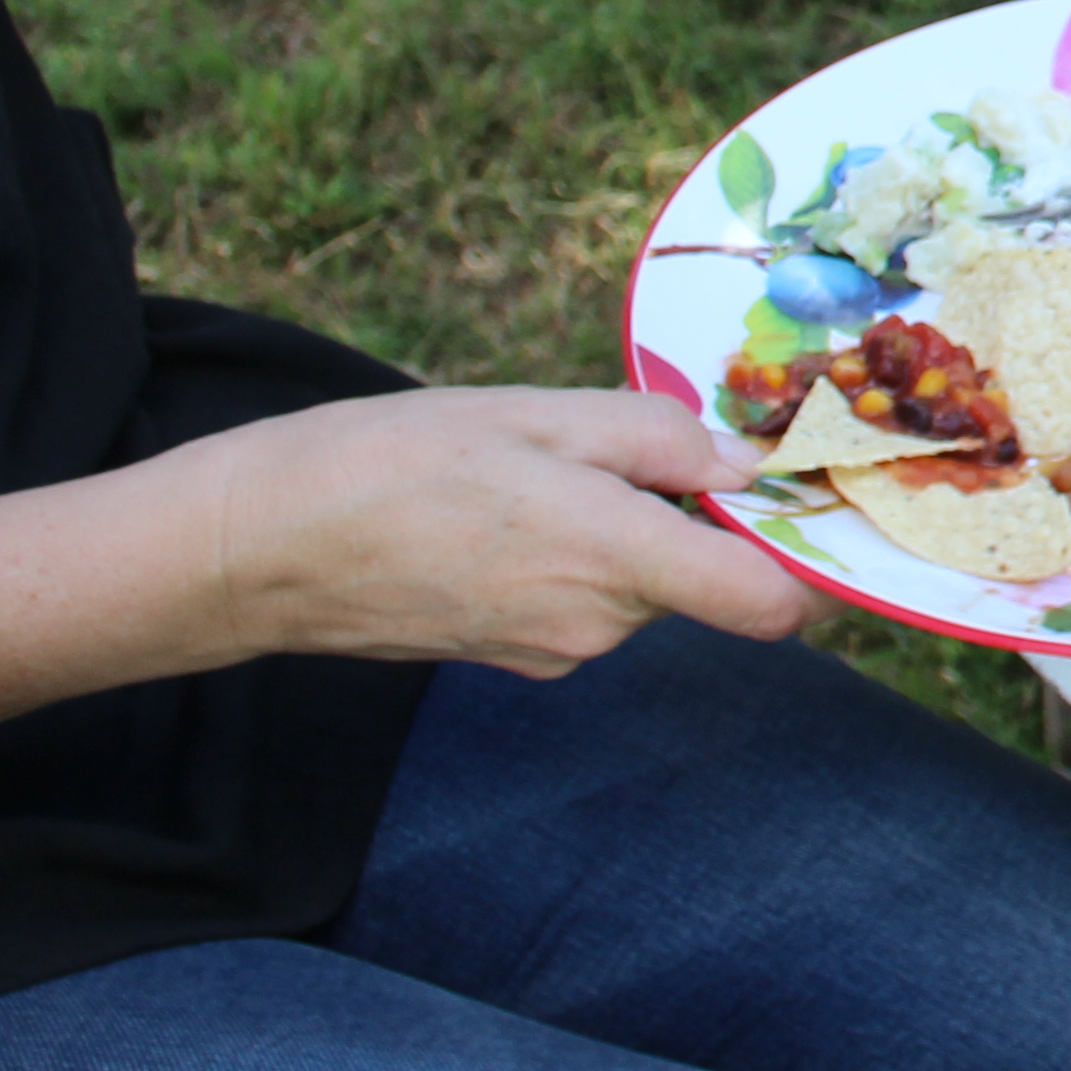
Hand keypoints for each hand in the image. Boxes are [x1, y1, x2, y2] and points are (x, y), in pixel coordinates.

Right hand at [160, 386, 813, 675]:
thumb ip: (658, 441)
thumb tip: (745, 466)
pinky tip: (502, 508)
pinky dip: (575, 552)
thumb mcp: (537, 416)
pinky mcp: (512, 654)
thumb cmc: (390, 463)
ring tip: (539, 468)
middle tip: (632, 443)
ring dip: (625, 528)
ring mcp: (552, 650)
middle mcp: (598, 627)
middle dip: (694, 515)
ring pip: (640, 584)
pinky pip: (583, 598)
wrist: (258, 548)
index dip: (811, 560)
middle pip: (705, 578)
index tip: (804, 501)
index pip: (772, 603)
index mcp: (616, 563)